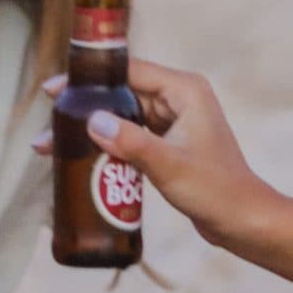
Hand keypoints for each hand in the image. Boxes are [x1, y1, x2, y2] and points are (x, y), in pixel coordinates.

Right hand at [41, 57, 270, 254]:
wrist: (242, 221)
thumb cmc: (215, 189)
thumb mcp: (169, 165)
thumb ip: (131, 142)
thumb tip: (91, 121)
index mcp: (184, 90)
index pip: (128, 71)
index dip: (89, 79)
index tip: (54, 90)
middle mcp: (179, 98)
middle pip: (122, 94)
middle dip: (85, 108)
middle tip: (49, 124)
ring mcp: (175, 120)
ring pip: (123, 116)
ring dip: (93, 129)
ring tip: (54, 145)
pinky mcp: (169, 142)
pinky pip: (132, 134)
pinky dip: (109, 144)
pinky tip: (82, 157)